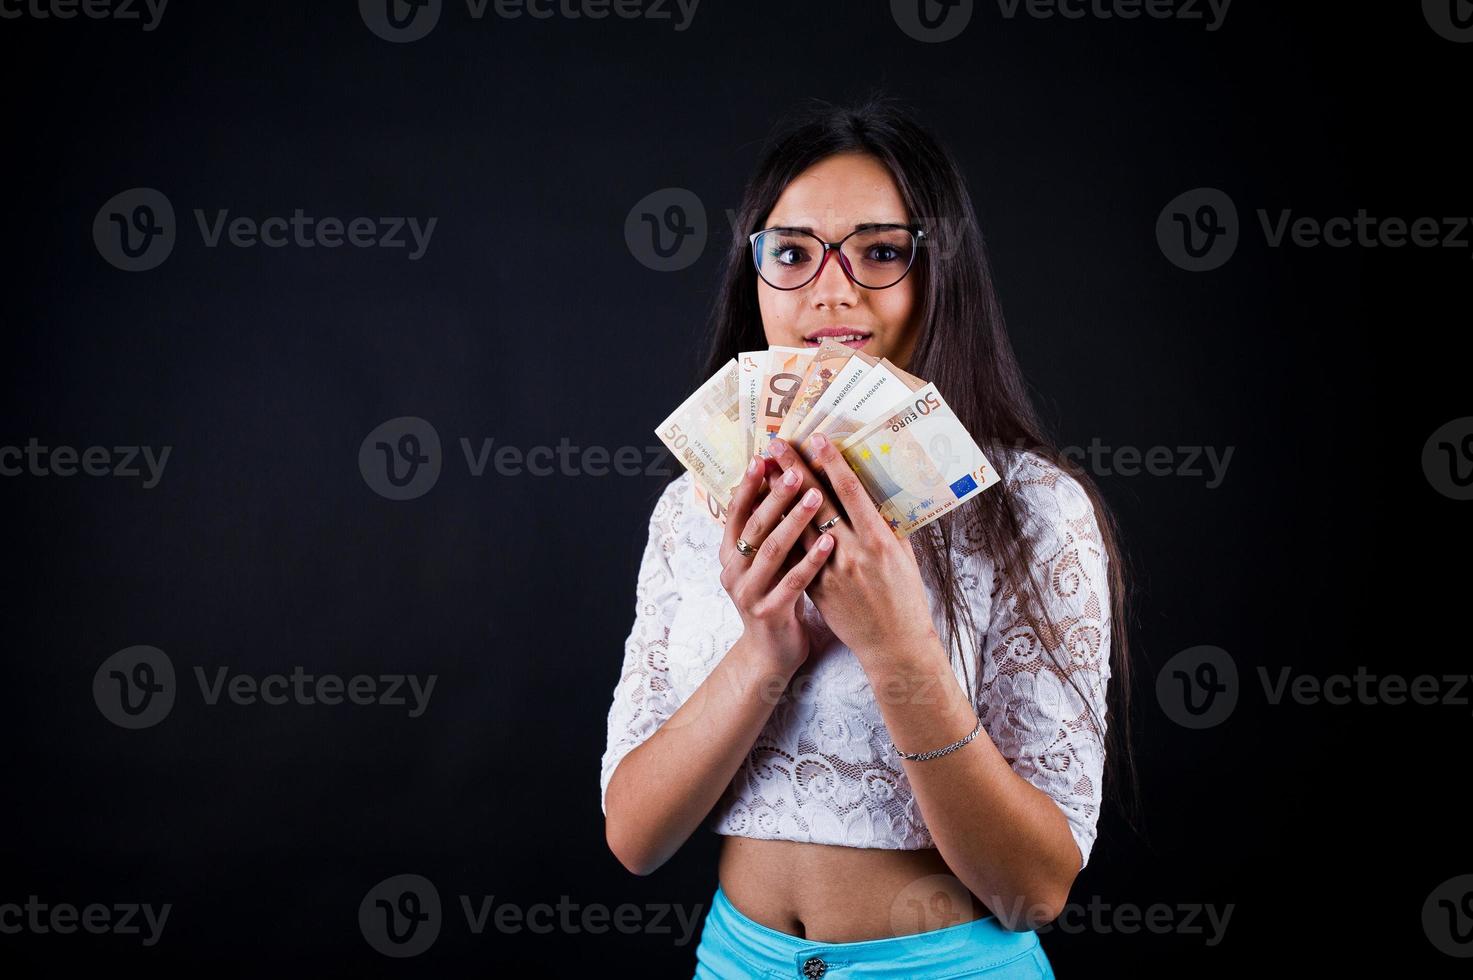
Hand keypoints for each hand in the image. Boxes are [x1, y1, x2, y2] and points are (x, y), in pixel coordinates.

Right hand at [717, 455, 836, 673]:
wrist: (771, 654)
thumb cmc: (776, 598)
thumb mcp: (766, 564)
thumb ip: (770, 531)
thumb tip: (784, 483)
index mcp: (729, 555)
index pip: (735, 512)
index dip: (749, 485)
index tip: (764, 457)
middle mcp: (732, 572)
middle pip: (754, 526)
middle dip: (775, 496)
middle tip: (796, 470)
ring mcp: (748, 594)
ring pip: (772, 551)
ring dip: (794, 521)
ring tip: (816, 496)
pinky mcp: (768, 613)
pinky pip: (793, 582)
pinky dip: (811, 559)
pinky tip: (829, 541)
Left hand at [765, 433, 938, 663]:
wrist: (894, 645)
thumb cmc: (905, 597)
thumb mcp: (903, 555)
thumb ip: (886, 525)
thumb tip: (871, 495)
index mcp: (879, 540)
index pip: (850, 492)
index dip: (831, 463)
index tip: (816, 439)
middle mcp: (852, 552)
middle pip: (817, 502)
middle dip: (795, 470)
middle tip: (776, 444)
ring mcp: (830, 571)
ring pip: (799, 527)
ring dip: (780, 497)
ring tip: (764, 472)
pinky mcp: (817, 589)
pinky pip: (795, 555)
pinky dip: (782, 532)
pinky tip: (768, 514)